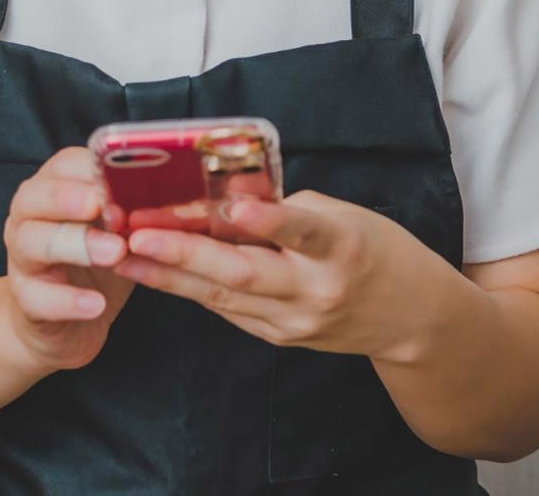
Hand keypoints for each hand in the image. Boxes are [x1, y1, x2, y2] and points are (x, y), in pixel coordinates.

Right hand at [0, 146, 133, 373]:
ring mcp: (21, 258)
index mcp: (53, 189)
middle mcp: (28, 218)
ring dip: (77, 245)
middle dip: (71, 199)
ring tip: (115, 254)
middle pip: (35, 197)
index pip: (63, 165)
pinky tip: (96, 304)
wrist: (66, 321)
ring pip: (31, 242)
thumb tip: (173, 192)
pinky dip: (68, 300)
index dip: (92, 171)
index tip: (124, 182)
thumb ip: (133, 207)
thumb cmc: (98, 260)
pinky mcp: (24, 299)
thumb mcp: (118, 227)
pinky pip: (37, 297)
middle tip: (112, 212)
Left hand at [113, 191, 460, 363]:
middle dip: (185, 254)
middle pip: (245, 274)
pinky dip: (193, 289)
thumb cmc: (381, 252)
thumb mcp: (351, 216)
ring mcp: (296, 322)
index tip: (230, 207)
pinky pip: (230, 310)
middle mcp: (317, 290)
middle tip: (137, 235)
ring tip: (126, 256)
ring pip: (225, 297)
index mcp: (344, 248)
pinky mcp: (282, 338)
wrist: (412, 320)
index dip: (267, 221)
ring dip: (171, 276)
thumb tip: (235, 200)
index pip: (303, 232)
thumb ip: (294, 209)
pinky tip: (157, 273)